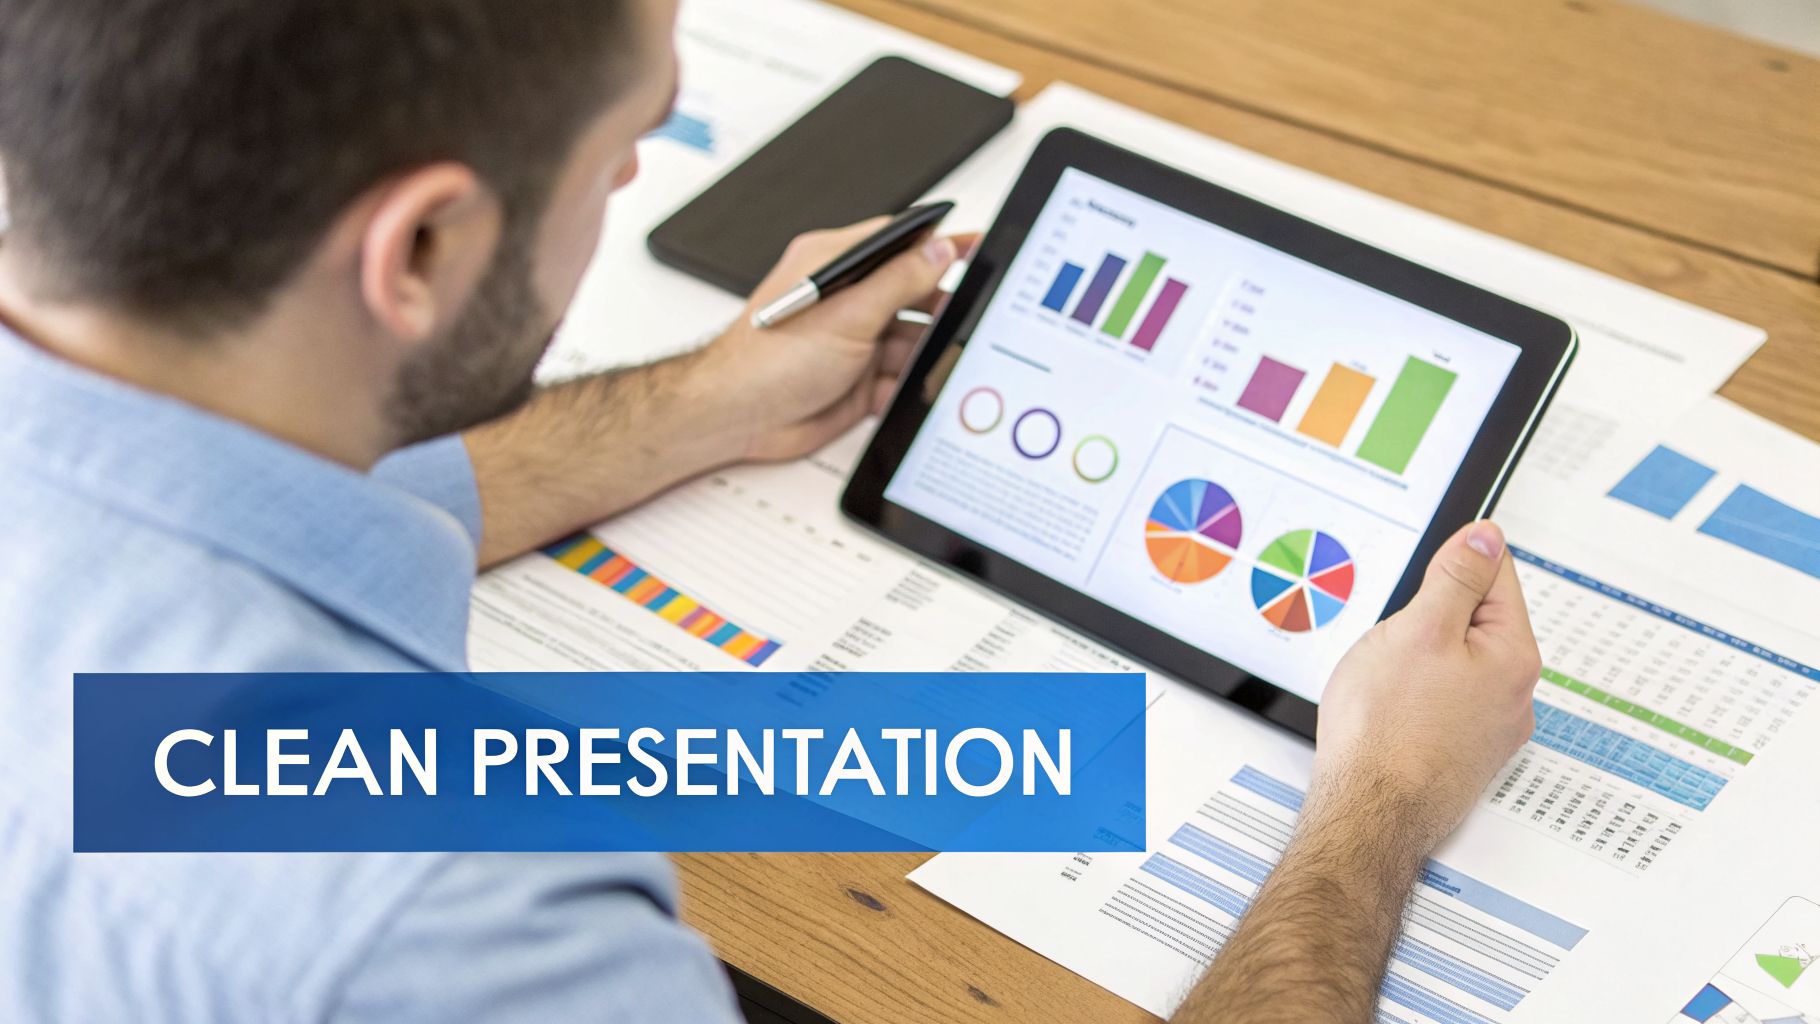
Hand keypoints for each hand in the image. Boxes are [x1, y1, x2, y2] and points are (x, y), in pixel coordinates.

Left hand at [698, 217, 975, 461]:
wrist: (738, 418)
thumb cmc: (768, 360)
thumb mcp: (848, 313)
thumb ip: (898, 281)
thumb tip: (938, 252)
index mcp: (834, 265)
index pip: (898, 242)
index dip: (938, 244)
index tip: (976, 244)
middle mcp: (846, 300)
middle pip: (911, 294)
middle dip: (940, 308)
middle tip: (969, 314)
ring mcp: (853, 342)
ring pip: (910, 342)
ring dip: (925, 354)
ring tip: (942, 360)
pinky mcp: (857, 381)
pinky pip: (898, 380)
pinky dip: (907, 387)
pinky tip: (910, 390)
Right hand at [1307, 520, 1540, 850]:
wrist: (1369, 814)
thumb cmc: (1388, 730)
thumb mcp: (1418, 629)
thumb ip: (1457, 576)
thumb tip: (1485, 536)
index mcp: (1513, 655)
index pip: (1496, 573)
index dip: (1452, 564)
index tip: (1423, 577)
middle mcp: (1513, 694)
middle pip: (1474, 620)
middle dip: (1429, 617)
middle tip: (1394, 639)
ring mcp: (1489, 728)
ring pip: (1452, 663)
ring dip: (1418, 659)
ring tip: (1386, 681)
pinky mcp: (1461, 753)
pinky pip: (1440, 701)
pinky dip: (1413, 696)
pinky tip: (1388, 712)